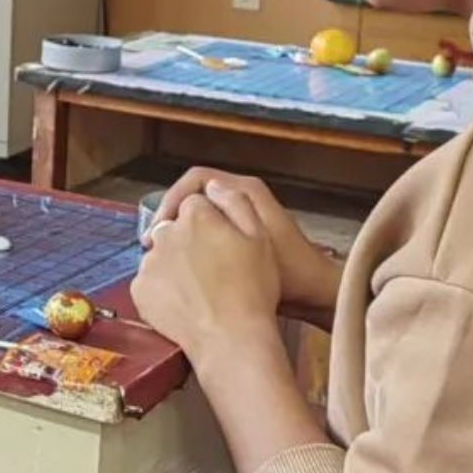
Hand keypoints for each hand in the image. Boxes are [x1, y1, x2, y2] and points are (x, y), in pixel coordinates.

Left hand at [131, 181, 281, 368]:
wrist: (232, 338)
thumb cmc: (253, 289)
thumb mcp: (259, 238)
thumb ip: (236, 203)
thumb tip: (213, 187)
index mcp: (196, 216)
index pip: (195, 205)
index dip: (210, 221)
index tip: (219, 241)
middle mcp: (167, 233)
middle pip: (174, 228)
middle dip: (188, 241)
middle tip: (210, 268)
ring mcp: (150, 262)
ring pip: (160, 255)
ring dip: (174, 265)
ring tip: (199, 290)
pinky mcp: (139, 289)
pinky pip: (150, 281)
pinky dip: (163, 289)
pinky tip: (184, 303)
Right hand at [144, 168, 341, 310]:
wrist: (317, 293)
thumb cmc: (290, 272)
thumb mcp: (254, 246)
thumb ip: (219, 227)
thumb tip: (180, 218)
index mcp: (246, 190)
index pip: (195, 180)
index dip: (172, 200)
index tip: (159, 230)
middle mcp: (244, 196)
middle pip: (195, 195)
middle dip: (172, 217)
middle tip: (154, 243)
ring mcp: (244, 215)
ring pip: (201, 213)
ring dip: (181, 231)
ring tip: (165, 254)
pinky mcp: (244, 234)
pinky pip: (210, 229)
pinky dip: (195, 243)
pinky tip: (186, 264)